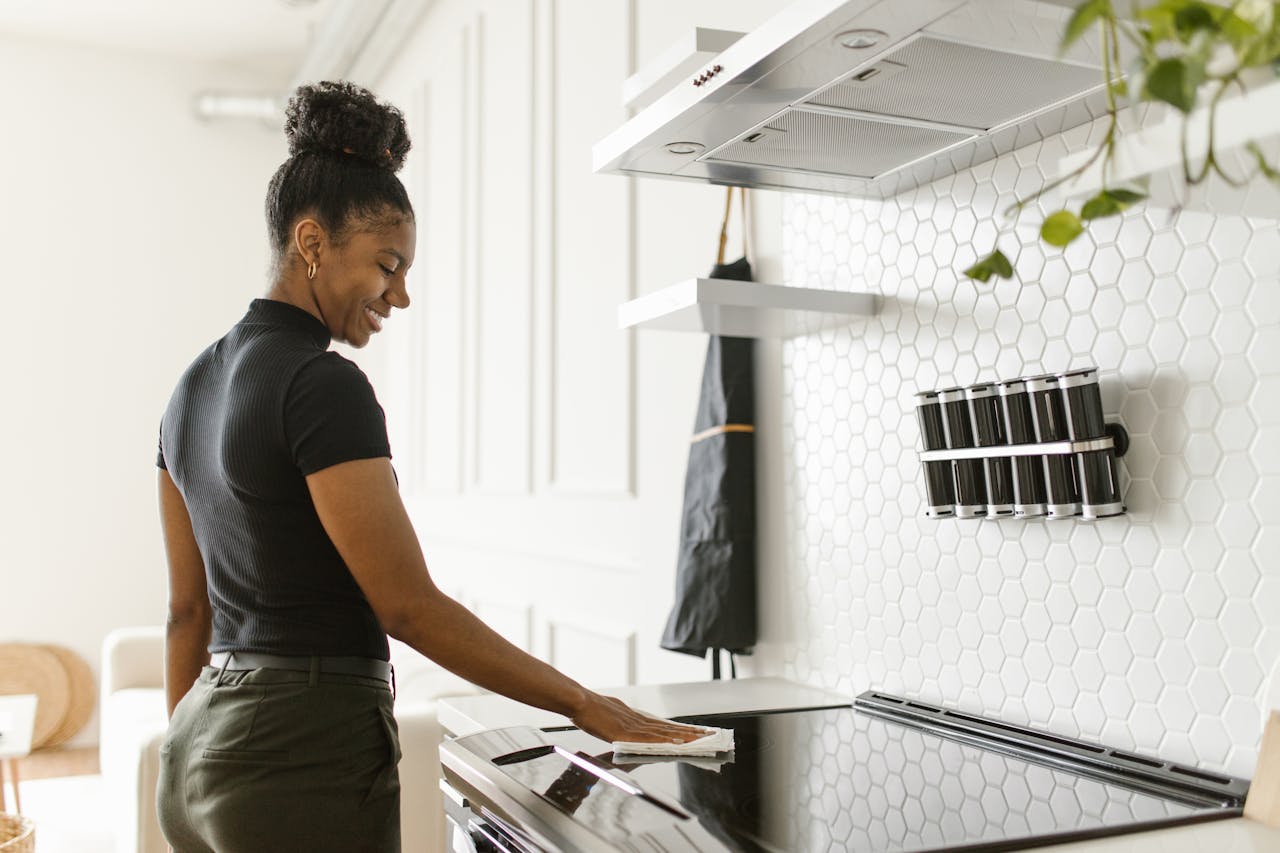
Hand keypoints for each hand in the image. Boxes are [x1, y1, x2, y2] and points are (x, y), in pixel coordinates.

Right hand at [569, 692, 710, 744]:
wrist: (580, 702)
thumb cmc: (591, 710)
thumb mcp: (613, 714)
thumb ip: (624, 722)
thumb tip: (631, 729)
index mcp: (636, 718)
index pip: (664, 725)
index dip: (682, 729)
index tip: (697, 731)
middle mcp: (639, 721)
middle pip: (669, 728)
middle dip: (690, 732)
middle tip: (710, 734)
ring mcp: (633, 727)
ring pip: (664, 732)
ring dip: (684, 736)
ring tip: (701, 739)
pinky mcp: (625, 733)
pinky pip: (649, 739)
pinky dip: (664, 741)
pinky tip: (676, 743)